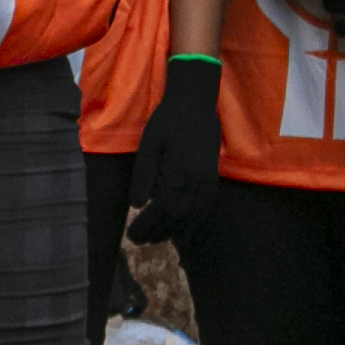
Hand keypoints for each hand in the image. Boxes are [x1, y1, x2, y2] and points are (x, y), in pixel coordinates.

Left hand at [127, 55, 222, 242]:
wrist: (196, 103)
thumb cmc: (167, 121)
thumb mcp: (149, 144)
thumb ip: (143, 175)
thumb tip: (136, 205)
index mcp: (179, 172)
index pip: (162, 209)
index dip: (147, 225)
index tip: (132, 235)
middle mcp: (197, 181)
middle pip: (177, 217)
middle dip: (157, 232)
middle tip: (139, 241)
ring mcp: (208, 181)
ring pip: (192, 216)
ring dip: (174, 231)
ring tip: (156, 239)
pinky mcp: (213, 178)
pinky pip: (205, 208)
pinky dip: (193, 223)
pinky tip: (183, 232)